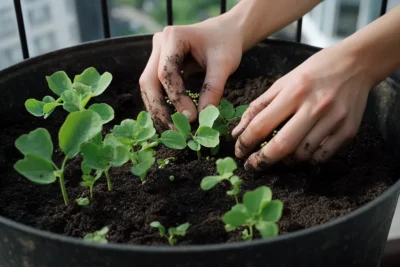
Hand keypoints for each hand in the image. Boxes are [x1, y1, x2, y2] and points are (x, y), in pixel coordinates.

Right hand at [139, 15, 242, 128]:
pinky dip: (161, 105)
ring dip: (157, 109)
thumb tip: (203, 117)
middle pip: (148, 81)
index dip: (176, 98)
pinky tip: (170, 120)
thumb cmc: (225, 44)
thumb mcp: (224, 65)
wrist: (224, 33)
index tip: (191, 118)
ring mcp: (156, 54)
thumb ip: (213, 89)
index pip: (166, 72)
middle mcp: (159, 44)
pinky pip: (154, 88)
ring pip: (148, 86)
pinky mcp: (158, 65)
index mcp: (173, 37)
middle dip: (159, 108)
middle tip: (174, 130)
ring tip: (172, 129)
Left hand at [232, 43, 374, 169]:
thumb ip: (259, 107)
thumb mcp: (283, 82)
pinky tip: (300, 154)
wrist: (356, 63)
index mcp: (294, 91)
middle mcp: (315, 106)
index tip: (239, 152)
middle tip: (252, 166)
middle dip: (262, 161)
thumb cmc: (314, 71)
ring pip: (303, 154)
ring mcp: (334, 120)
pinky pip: (323, 156)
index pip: (262, 125)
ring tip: (278, 157)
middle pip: (283, 145)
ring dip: (285, 162)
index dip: (245, 143)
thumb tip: (238, 132)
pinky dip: (308, 161)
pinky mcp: (349, 130)